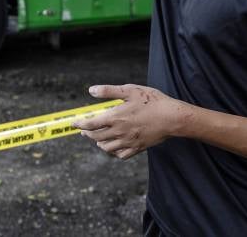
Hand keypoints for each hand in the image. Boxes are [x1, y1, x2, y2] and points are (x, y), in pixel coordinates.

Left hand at [72, 84, 189, 159]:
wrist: (172, 118)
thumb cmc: (152, 101)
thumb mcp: (130, 90)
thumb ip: (109, 91)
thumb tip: (91, 91)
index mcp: (115, 117)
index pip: (90, 124)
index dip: (79, 124)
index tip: (74, 122)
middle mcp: (119, 132)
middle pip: (95, 137)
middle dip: (87, 133)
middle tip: (84, 129)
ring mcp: (128, 142)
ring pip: (106, 147)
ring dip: (98, 142)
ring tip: (97, 137)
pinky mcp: (137, 148)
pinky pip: (120, 155)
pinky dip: (113, 152)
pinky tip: (113, 146)